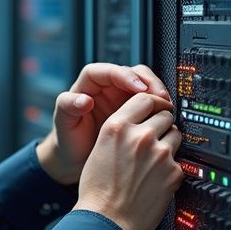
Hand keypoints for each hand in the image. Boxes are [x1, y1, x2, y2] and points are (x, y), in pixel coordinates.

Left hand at [35, 63, 171, 185]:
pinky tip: (164, 116)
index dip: (125, 76)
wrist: (75, 158)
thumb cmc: (67, 138)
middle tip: (160, 96)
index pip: (108, 71)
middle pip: (132, 72)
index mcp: (89, 84)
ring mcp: (122, 98)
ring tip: (166, 106)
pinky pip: (150, 102)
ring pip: (144, 85)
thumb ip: (68, 107)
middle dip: (148, 81)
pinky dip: (158, 107)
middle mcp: (108, 87)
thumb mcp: (64, 123)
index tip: (138, 88)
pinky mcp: (134, 111)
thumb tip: (84, 100)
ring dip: (157, 92)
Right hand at [72, 91, 183, 229]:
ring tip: (154, 159)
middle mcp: (139, 136)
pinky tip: (156, 178)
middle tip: (155, 136)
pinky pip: (179, 160)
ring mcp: (159, 153)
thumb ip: (121, 131)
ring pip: (176, 134)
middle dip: (162, 123)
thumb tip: (139, 121)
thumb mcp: (100, 148)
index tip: (158, 107)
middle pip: (165, 114)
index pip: (145, 98)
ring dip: (169, 142)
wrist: (106, 221)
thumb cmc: (98, 190)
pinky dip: (171, 167)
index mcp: (117, 127)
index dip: (154, 102)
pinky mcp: (173, 172)